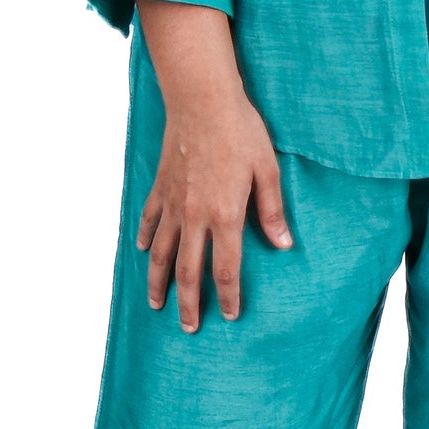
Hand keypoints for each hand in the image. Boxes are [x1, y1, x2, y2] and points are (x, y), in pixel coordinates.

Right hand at [135, 0, 291, 331]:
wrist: (202, 101)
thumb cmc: (240, 132)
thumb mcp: (267, 171)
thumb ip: (272, 211)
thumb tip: (284, 244)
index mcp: (225, 215)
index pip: (225, 269)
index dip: (227, 296)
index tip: (228, 315)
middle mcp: (194, 216)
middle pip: (187, 271)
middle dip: (188, 303)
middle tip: (188, 327)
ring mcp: (172, 203)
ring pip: (160, 253)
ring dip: (158, 282)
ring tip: (157, 304)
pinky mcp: (159, 187)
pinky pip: (148, 219)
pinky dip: (145, 238)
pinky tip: (144, 252)